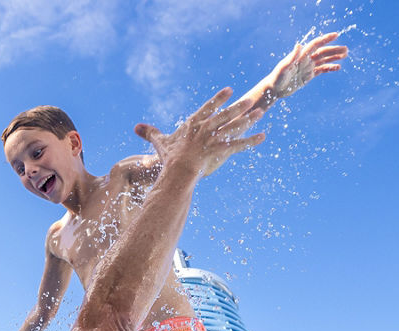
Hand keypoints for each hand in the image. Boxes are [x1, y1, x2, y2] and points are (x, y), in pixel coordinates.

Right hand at [134, 88, 265, 177]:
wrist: (176, 171)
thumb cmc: (168, 158)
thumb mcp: (160, 143)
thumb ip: (150, 133)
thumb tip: (135, 126)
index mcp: (193, 124)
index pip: (208, 108)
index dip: (218, 99)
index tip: (228, 90)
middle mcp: (205, 128)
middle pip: (224, 114)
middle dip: (238, 106)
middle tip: (250, 99)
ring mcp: (213, 139)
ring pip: (234, 126)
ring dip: (248, 119)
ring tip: (260, 113)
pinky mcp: (220, 150)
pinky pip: (238, 144)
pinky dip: (251, 141)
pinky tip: (263, 136)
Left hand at [271, 32, 347, 98]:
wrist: (274, 89)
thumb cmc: (277, 77)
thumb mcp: (284, 67)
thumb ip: (292, 56)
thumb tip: (299, 44)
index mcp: (301, 55)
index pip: (315, 44)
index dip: (325, 39)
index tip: (336, 35)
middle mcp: (305, 59)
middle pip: (323, 52)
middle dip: (334, 50)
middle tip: (346, 49)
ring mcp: (308, 67)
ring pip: (324, 60)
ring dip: (334, 57)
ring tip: (345, 55)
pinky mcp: (308, 76)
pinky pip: (321, 70)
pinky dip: (329, 68)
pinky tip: (338, 67)